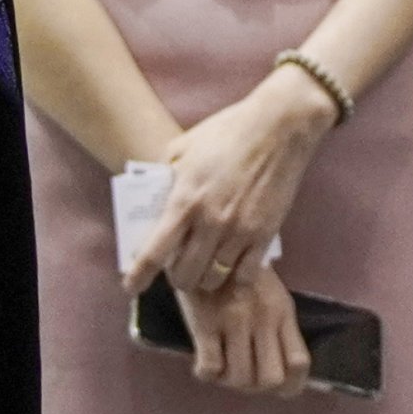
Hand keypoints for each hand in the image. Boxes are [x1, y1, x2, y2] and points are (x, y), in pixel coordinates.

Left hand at [131, 64, 337, 295]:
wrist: (281, 126)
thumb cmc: (229, 130)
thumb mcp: (184, 146)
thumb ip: (165, 174)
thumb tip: (153, 197)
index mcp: (184, 200)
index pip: (153, 253)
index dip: (138, 276)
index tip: (131, 287)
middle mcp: (209, 222)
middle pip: (183, 276)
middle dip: (176, 277)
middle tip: (179, 266)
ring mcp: (239, 231)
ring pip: (213, 279)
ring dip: (205, 278)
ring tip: (206, 266)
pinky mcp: (265, 234)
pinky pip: (245, 275)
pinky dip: (235, 276)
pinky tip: (233, 265)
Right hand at [172, 263, 312, 398]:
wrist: (207, 241)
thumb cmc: (240, 272)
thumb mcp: (271, 294)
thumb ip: (278, 326)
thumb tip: (281, 370)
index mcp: (282, 312)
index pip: (299, 363)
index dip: (290, 385)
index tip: (276, 386)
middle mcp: (263, 319)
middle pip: (270, 379)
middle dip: (256, 387)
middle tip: (243, 374)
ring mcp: (234, 321)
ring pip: (240, 379)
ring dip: (230, 380)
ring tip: (223, 366)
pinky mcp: (204, 323)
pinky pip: (210, 368)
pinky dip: (206, 372)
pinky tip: (204, 360)